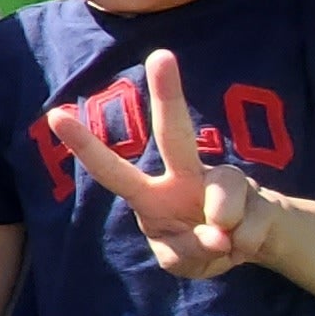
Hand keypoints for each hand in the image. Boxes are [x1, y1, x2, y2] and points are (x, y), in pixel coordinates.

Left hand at [50, 49, 280, 282]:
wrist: (253, 240)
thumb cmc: (199, 242)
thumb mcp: (181, 260)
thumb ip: (186, 253)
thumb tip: (220, 232)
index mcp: (152, 192)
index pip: (113, 170)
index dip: (85, 146)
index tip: (55, 115)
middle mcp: (185, 174)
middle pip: (175, 133)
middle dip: (169, 95)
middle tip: (161, 55)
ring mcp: (223, 179)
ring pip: (222, 202)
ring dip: (220, 238)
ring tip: (222, 243)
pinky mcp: (259, 194)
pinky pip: (247, 229)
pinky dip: (242, 247)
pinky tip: (242, 240)